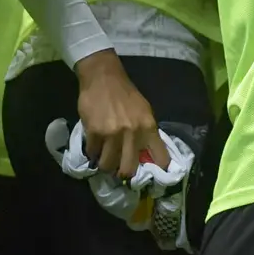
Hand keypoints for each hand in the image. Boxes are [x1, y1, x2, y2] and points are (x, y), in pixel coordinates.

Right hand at [73, 49, 170, 176]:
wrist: (103, 78)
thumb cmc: (125, 95)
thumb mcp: (144, 111)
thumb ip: (146, 132)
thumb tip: (147, 156)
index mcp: (148, 127)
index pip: (160, 156)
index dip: (159, 170)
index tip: (155, 176)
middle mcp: (132, 133)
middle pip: (128, 168)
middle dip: (123, 173)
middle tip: (120, 171)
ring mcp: (112, 134)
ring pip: (108, 165)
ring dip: (105, 164)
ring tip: (104, 158)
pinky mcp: (94, 132)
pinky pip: (93, 153)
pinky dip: (93, 152)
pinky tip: (94, 146)